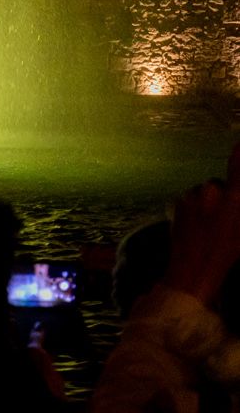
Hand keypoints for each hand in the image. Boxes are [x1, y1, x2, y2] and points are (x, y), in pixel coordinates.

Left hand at [163, 141, 239, 305]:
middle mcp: (212, 190)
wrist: (193, 268)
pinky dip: (197, 208)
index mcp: (234, 196)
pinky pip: (192, 201)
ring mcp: (192, 196)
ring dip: (209, 203)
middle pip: (221, 185)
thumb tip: (234, 198)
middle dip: (226, 196)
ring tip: (211, 226)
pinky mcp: (178, 203)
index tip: (239, 144)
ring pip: (205, 193)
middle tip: (227, 218)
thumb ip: (239, 204)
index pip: (239, 162)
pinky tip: (199, 226)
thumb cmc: (228, 252)